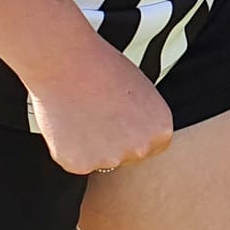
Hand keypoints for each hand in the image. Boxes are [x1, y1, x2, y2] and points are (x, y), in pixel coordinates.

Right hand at [28, 42, 172, 175]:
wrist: (69, 64)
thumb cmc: (104, 69)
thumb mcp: (143, 94)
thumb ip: (143, 121)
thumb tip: (136, 134)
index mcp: (161, 131)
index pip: (150, 148)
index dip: (131, 134)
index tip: (118, 118)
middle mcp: (141, 149)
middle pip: (125, 157)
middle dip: (112, 143)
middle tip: (96, 114)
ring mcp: (111, 159)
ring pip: (99, 160)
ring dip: (90, 146)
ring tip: (82, 114)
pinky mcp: (80, 165)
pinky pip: (76, 162)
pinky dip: (69, 148)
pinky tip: (68, 124)